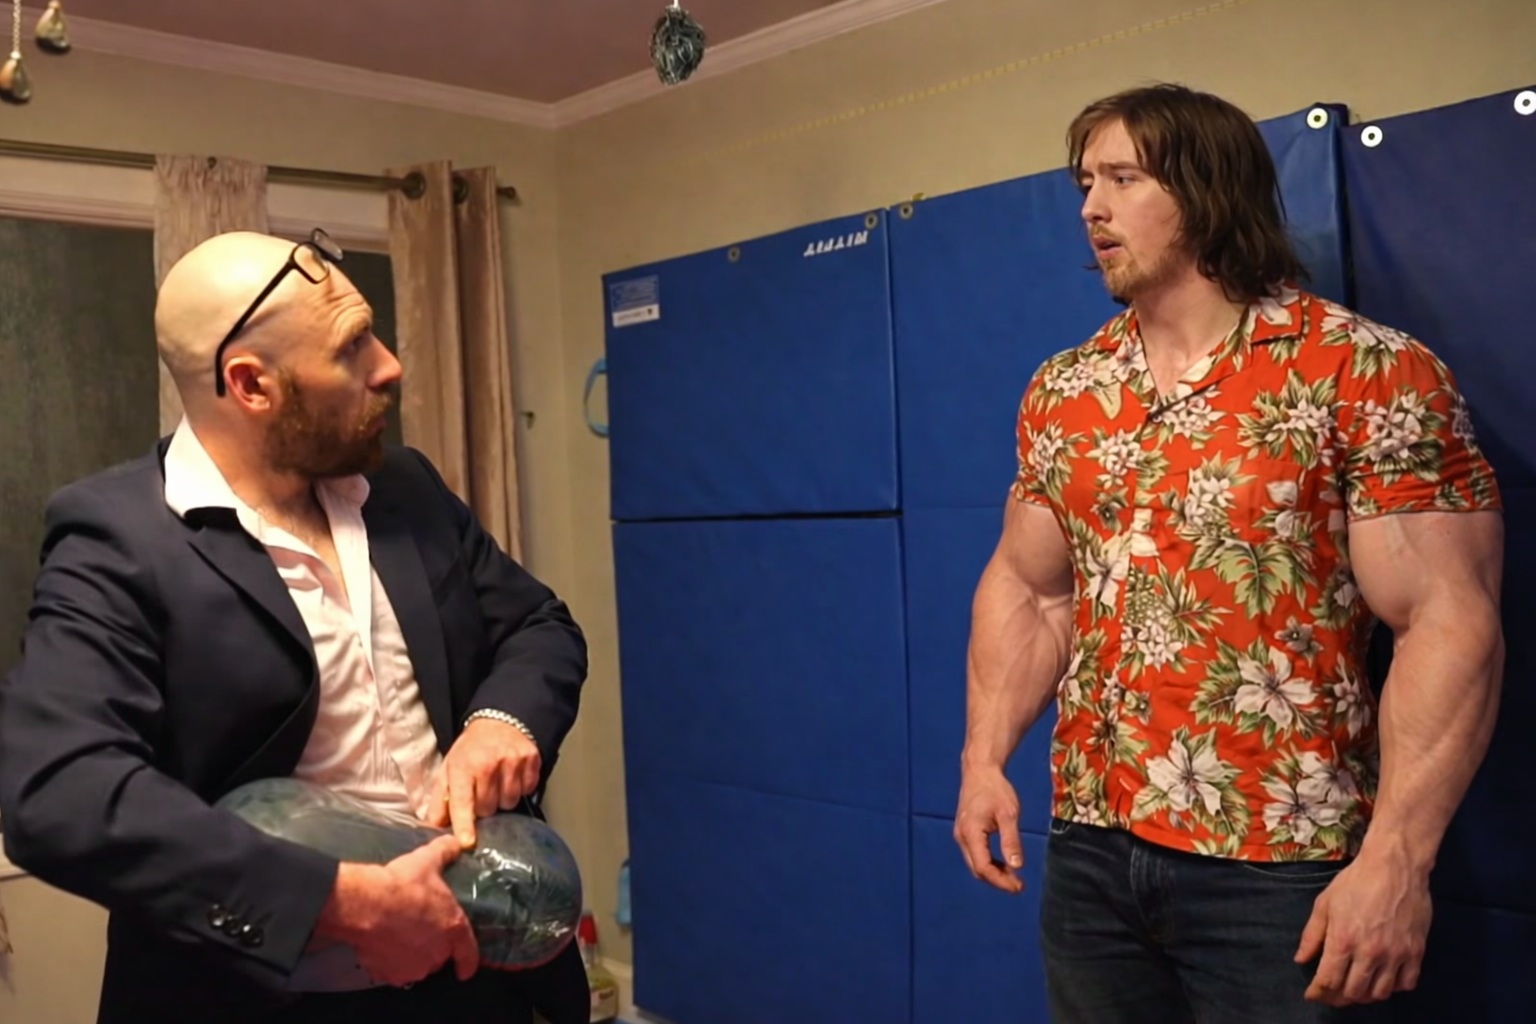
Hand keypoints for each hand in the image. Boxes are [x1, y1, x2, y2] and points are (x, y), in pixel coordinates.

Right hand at [317, 835, 478, 986]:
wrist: (365, 905)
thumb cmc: (400, 885)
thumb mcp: (427, 861)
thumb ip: (445, 852)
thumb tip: (454, 843)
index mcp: (453, 929)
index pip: (468, 955)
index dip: (467, 962)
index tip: (465, 970)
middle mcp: (436, 954)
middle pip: (439, 958)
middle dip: (432, 947)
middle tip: (419, 929)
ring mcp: (411, 967)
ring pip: (415, 965)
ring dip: (410, 955)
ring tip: (399, 934)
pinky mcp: (387, 974)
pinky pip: (391, 971)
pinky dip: (388, 961)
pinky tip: (382, 943)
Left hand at [426, 717, 541, 847]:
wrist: (499, 721)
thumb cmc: (471, 749)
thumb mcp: (449, 768)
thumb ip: (440, 799)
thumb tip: (435, 826)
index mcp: (463, 767)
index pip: (463, 801)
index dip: (464, 823)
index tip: (467, 841)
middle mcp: (488, 764)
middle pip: (488, 808)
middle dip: (484, 807)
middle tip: (481, 791)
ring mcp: (512, 762)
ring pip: (510, 802)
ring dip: (503, 799)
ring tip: (497, 784)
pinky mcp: (531, 760)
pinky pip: (527, 790)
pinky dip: (520, 788)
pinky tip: (512, 777)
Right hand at [954, 767, 1024, 893]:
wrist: (980, 770)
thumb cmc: (995, 788)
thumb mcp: (1008, 813)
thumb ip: (1011, 841)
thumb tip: (1017, 866)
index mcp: (971, 833)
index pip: (983, 867)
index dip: (1001, 881)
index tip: (1019, 886)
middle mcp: (962, 837)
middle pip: (977, 869)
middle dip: (998, 881)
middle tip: (1019, 885)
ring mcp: (961, 835)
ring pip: (975, 864)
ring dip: (994, 873)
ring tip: (1014, 876)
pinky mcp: (965, 832)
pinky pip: (975, 855)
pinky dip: (989, 864)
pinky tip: (1004, 863)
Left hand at [1294, 846, 1432, 1004]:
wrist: (1394, 867)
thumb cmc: (1355, 882)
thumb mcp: (1325, 904)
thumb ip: (1312, 935)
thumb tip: (1301, 959)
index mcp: (1343, 940)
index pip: (1328, 981)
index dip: (1318, 992)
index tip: (1313, 995)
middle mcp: (1369, 952)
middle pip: (1353, 992)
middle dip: (1338, 998)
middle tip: (1333, 994)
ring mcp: (1395, 954)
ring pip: (1379, 993)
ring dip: (1365, 996)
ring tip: (1357, 989)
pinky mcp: (1416, 952)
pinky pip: (1406, 984)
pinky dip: (1393, 988)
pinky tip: (1384, 980)